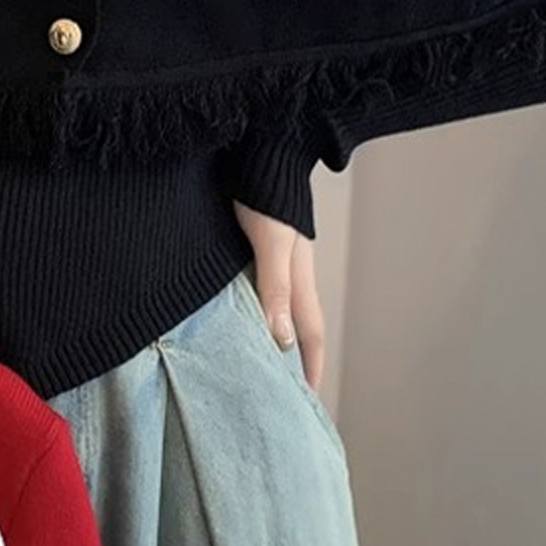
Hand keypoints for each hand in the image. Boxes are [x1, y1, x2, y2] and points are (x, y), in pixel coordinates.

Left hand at [233, 199, 324, 389]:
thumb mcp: (270, 240)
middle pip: (297, 325)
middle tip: (285, 392)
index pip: (310, 332)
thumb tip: (281, 339)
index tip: (307, 400)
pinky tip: (235, 317)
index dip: (310, 367)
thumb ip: (275, 286)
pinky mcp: (249, 245)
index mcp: (300, 274)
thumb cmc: (262, 188)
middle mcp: (289, 271)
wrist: (256, 144)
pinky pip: (255, 288)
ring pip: (277, 307)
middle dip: (295, 360)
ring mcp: (271, 257)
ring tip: (260, 364)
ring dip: (273, 336)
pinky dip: (252, 310)